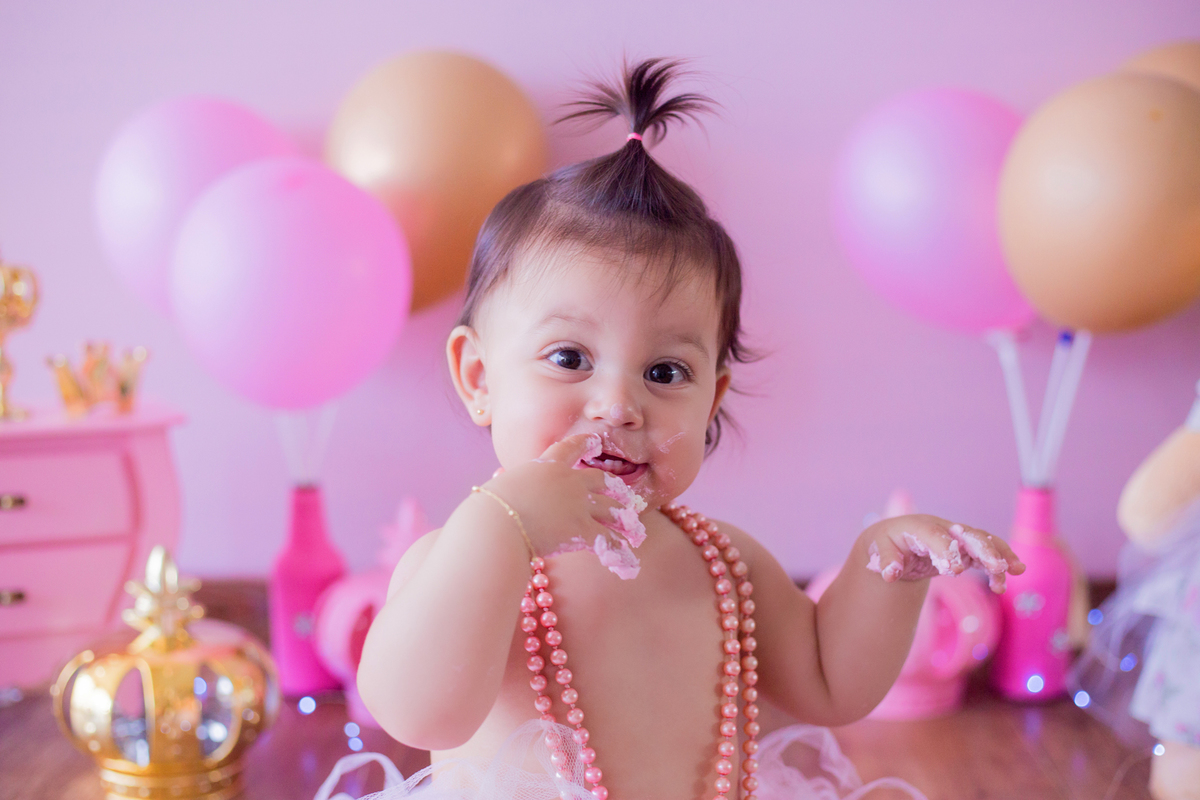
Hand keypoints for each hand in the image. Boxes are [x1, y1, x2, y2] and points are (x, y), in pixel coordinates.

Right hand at [480, 434, 626, 557]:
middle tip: (627, 498)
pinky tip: (628, 565)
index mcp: (547, 464)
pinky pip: (609, 543)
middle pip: (602, 481)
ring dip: (626, 523)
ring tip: (636, 533)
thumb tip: (503, 500)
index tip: (596, 442)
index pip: (571, 447)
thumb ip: (513, 491)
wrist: (497, 522)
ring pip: (612, 511)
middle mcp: (569, 480)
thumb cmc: (490, 507)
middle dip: (617, 490)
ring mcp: (579, 504)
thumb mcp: (502, 488)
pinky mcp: (582, 529)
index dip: (586, 444)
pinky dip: (620, 555)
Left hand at [862, 514, 1024, 592]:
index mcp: (919, 526)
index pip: (935, 535)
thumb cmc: (885, 544)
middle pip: (966, 534)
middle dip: (984, 549)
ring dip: (1000, 554)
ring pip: (982, 542)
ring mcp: (956, 538)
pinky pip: (984, 556)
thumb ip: (885, 561)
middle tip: (998, 567)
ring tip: (1016, 570)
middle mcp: (942, 528)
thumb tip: (890, 574)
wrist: (894, 539)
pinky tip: (1001, 585)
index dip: (946, 551)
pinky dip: (995, 568)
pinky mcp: (964, 550)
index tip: (955, 571)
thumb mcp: (877, 550)